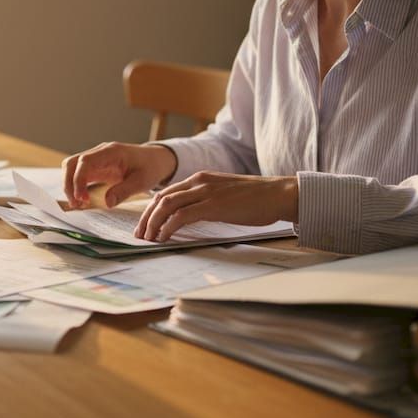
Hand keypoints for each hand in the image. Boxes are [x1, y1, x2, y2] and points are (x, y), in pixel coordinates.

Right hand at [61, 142, 177, 209]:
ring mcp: (96, 159)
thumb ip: (124, 191)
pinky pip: (78, 173)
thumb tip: (107, 203)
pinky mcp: (96, 166)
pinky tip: (81, 200)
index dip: (78, 180)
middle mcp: (99, 152)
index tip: (82, 199)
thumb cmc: (150, 167)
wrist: (155, 159)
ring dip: (70, 185)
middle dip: (69, 184)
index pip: (84, 162)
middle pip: (72, 163)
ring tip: (78, 204)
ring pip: (71, 168)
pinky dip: (75, 186)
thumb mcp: (142, 181)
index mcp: (111, 152)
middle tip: (76, 204)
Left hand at [135, 172, 297, 241]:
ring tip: (147, 239)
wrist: (277, 194)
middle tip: (139, 235)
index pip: (166, 192)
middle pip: (160, 198)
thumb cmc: (255, 198)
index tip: (145, 225)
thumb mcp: (224, 194)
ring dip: (153, 223)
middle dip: (146, 217)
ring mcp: (205, 192)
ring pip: (166, 205)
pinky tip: (164, 238)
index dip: (151, 209)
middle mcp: (198, 182)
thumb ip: (206, 201)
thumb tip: (190, 217)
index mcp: (200, 178)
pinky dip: (168, 227)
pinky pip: (181, 216)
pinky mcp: (213, 205)